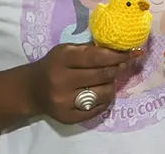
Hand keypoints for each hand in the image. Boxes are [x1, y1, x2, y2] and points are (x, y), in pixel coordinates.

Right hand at [25, 44, 142, 123]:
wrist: (33, 89)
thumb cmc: (55, 64)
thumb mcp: (67, 49)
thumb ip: (90, 49)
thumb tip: (121, 48)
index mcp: (63, 59)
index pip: (97, 57)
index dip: (118, 55)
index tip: (132, 53)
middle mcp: (62, 81)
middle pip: (103, 75)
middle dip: (118, 69)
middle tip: (123, 65)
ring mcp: (64, 101)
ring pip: (103, 93)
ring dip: (112, 85)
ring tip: (109, 80)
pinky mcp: (67, 117)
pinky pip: (97, 109)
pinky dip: (104, 100)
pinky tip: (101, 93)